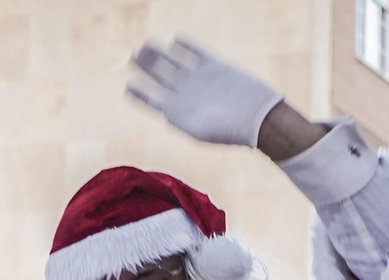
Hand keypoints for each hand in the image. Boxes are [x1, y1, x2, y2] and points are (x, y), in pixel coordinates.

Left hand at [127, 38, 283, 147]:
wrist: (259, 119)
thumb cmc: (229, 130)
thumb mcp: (197, 129)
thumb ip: (177, 117)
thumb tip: (161, 109)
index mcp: (179, 112)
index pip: (153, 101)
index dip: (140, 93)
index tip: (129, 85)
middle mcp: (187, 94)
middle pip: (160, 77)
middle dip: (146, 66)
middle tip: (133, 56)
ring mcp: (200, 79)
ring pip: (173, 63)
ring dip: (159, 54)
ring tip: (145, 45)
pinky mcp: (215, 67)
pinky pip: (196, 53)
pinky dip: (185, 46)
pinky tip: (175, 40)